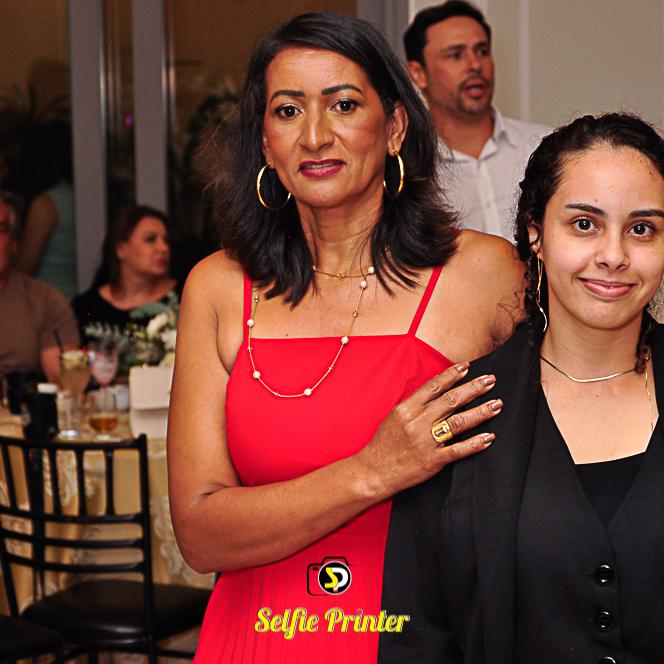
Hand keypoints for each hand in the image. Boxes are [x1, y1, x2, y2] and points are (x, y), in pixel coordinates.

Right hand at [356, 362, 500, 497]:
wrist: (373, 471)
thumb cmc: (383, 444)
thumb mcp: (394, 417)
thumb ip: (414, 405)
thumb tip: (437, 391)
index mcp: (406, 409)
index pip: (434, 387)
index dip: (452, 375)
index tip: (468, 367)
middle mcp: (417, 422)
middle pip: (451, 401)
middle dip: (473, 388)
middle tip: (490, 380)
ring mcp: (426, 442)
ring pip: (458, 423)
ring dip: (480, 412)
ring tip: (497, 404)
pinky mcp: (432, 461)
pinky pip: (457, 450)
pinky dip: (475, 443)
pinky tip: (489, 437)